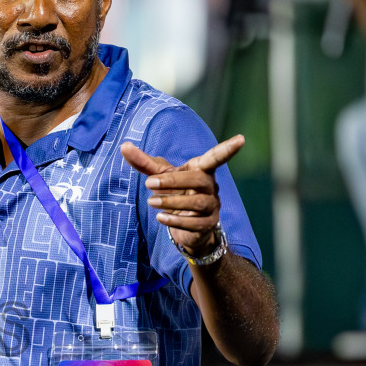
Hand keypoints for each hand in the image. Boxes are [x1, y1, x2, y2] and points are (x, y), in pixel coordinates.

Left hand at [121, 135, 245, 257]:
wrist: (184, 226)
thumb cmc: (174, 193)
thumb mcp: (159, 176)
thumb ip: (144, 163)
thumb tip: (124, 146)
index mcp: (201, 170)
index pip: (215, 158)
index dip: (227, 149)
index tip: (241, 139)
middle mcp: (210, 187)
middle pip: (199, 180)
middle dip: (173, 181)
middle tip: (148, 183)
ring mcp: (211, 206)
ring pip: (198, 202)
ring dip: (172, 202)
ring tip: (151, 202)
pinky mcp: (207, 225)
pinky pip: (195, 222)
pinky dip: (176, 220)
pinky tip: (160, 218)